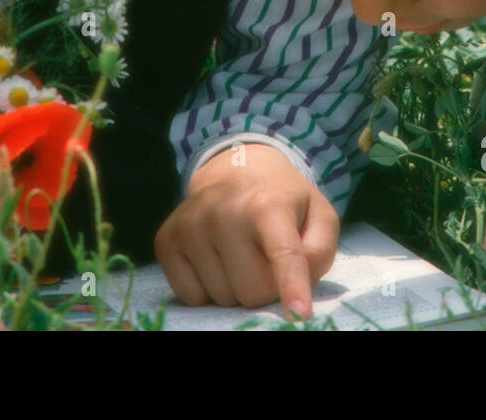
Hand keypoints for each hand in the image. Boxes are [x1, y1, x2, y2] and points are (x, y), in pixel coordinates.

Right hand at [155, 142, 337, 318]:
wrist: (233, 170)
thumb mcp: (317, 215)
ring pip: (222, 298)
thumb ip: (319, 250)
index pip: (282, 253)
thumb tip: (298, 282)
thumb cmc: (281, 201)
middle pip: (252, 291)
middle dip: (265, 288)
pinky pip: (191, 297)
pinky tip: (214, 259)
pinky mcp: (166, 240)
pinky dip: (206, 290)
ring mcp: (190, 225)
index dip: (292, 286)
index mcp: (267, 203)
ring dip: (235, 287)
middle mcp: (223, 211)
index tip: (299, 313)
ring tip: (240, 254)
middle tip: (265, 260)